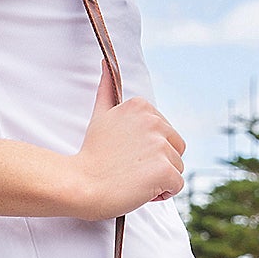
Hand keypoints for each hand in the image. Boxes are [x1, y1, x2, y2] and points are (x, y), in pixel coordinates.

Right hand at [68, 63, 185, 217]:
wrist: (81, 184)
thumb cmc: (91, 155)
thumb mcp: (100, 115)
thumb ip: (107, 90)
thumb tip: (106, 64)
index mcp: (142, 106)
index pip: (166, 133)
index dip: (149, 149)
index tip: (126, 153)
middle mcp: (154, 121)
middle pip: (176, 149)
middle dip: (158, 163)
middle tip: (129, 168)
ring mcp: (160, 145)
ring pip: (177, 168)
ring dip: (160, 180)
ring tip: (132, 179)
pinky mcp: (164, 170)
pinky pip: (177, 186)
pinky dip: (162, 194)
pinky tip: (139, 190)